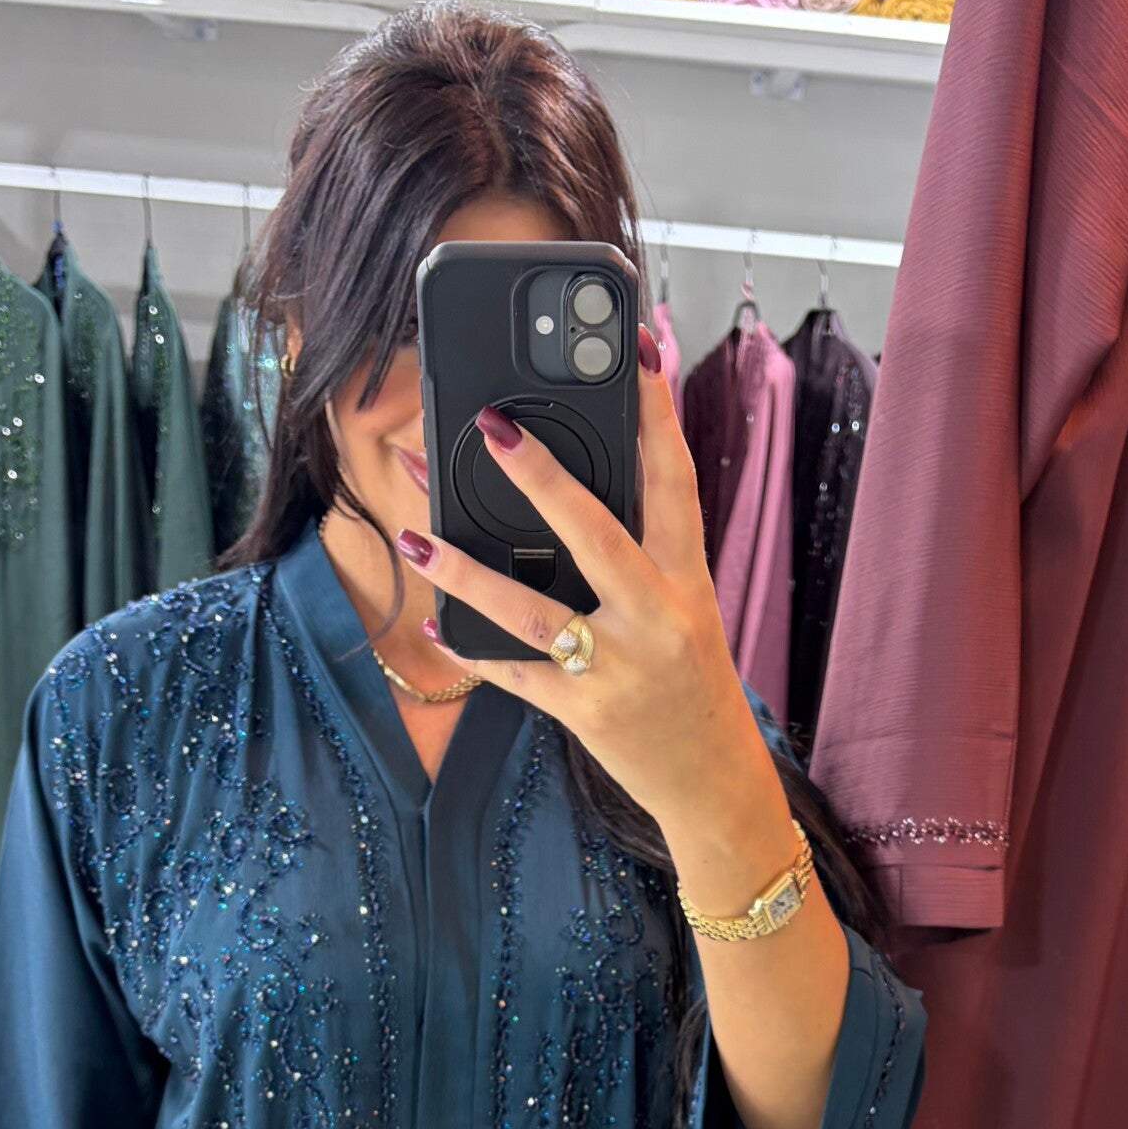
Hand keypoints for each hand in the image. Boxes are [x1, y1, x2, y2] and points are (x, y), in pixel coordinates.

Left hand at [394, 328, 788, 865]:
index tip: (635, 348)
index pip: (675, 481)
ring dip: (465, 569)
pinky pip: (514, 676)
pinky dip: (470, 647)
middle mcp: (657, 619)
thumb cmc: (689, 681)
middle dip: (541, 477)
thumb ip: (646, 549)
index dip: (656, 413)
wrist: (712, 780)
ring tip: (414, 530)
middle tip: (490, 423)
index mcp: (688, 581)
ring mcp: (618, 669)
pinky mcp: (584, 715)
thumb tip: (583, 481)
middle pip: (596, 533)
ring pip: (532, 610)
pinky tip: (432, 618)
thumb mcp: (687, 608)